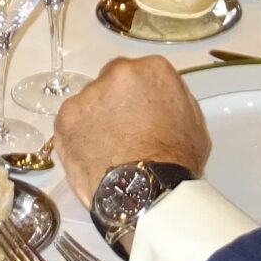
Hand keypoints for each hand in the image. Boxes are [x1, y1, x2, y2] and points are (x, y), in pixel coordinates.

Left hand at [54, 56, 213, 206]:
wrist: (146, 190)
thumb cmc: (174, 162)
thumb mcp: (194, 123)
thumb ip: (173, 100)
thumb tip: (159, 101)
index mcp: (153, 70)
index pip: (141, 73)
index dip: (140, 97)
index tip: (140, 114)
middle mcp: (119, 73)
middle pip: (112, 82)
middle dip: (116, 102)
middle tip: (123, 132)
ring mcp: (89, 95)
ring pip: (90, 102)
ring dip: (95, 119)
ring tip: (108, 149)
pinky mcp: (67, 117)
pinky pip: (71, 123)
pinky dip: (78, 137)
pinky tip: (93, 155)